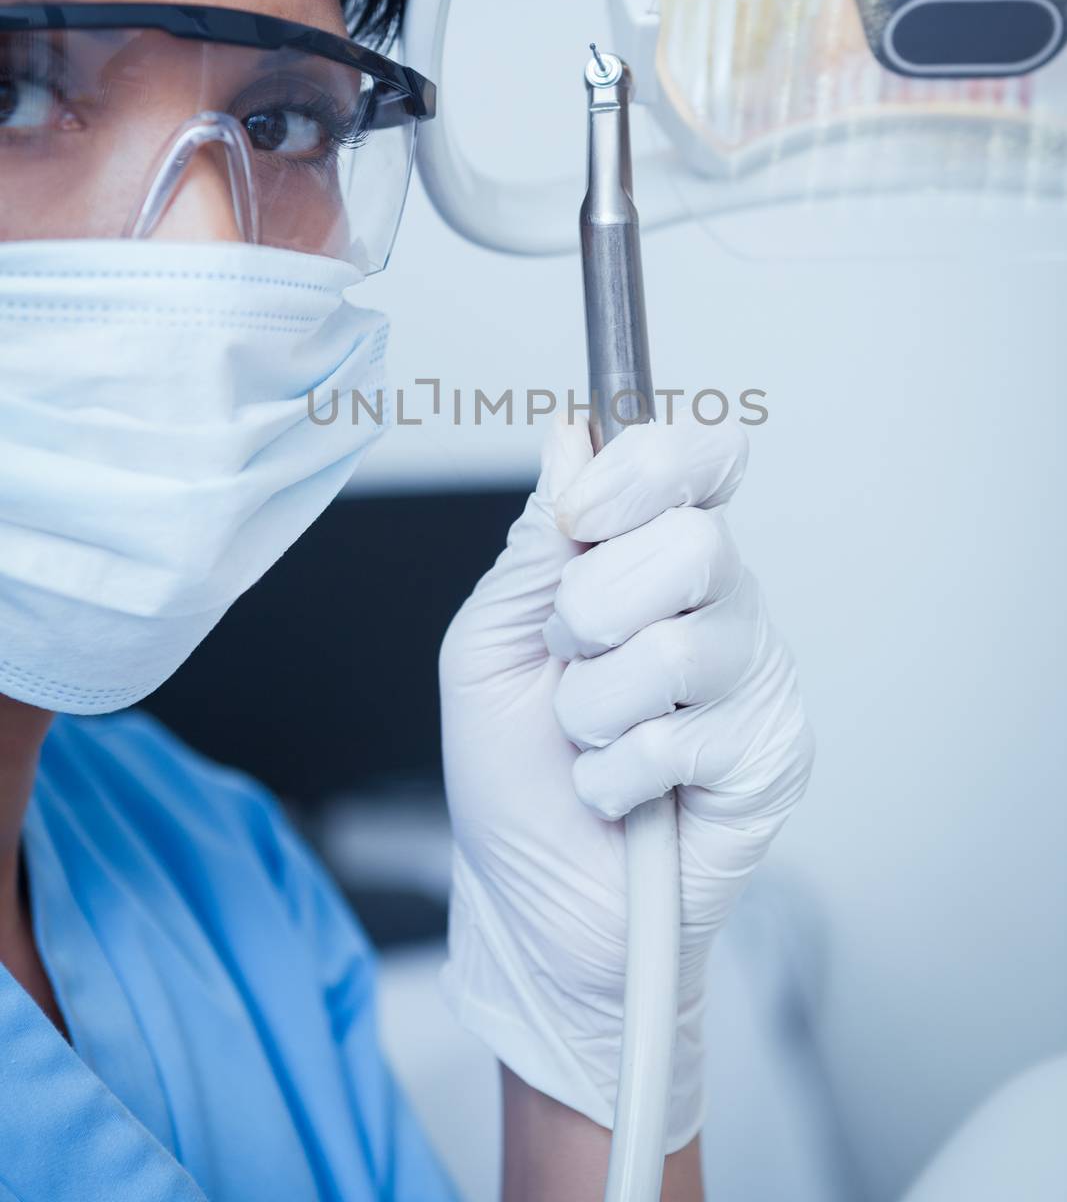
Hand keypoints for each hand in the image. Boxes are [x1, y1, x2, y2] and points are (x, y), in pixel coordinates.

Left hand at [439, 416, 813, 1150]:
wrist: (531, 904)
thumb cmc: (512, 771)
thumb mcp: (490, 641)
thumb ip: (537, 543)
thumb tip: (570, 431)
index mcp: (655, 557)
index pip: (704, 458)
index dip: (648, 469)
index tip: (582, 517)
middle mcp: (722, 602)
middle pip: (694, 540)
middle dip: (591, 610)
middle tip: (567, 659)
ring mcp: (756, 678)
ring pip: (678, 645)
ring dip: (592, 707)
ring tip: (588, 739)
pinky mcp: (773, 756)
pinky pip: (681, 735)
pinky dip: (614, 772)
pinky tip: (618, 793)